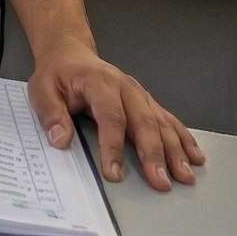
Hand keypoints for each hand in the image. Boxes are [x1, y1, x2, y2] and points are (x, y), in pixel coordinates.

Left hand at [27, 47, 203, 191]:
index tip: (115, 173)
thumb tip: (61, 139)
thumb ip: (51, 114)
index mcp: (99, 82)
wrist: (71, 54)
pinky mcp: (146, 102)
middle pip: (143, 122)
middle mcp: (125, 87)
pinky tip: (194, 155)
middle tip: (160, 182)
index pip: (110, 117)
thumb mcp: (42, 90)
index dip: (113, 146)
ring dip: (175, 150)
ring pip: (161, 123)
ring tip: (184, 175)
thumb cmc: (58, 74)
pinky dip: (183, 138)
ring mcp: (139, 94)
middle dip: (154, 154)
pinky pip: (169, 119)